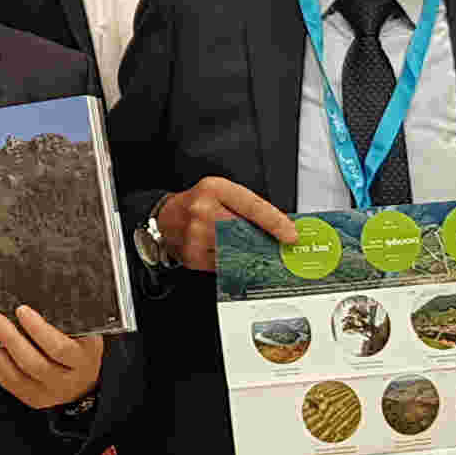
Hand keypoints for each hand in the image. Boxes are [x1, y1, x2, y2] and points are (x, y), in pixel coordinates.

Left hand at [0, 304, 104, 410]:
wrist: (83, 384)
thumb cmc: (80, 349)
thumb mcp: (85, 333)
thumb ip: (67, 319)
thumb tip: (37, 296)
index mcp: (82, 359)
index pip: (59, 348)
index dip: (38, 329)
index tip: (22, 310)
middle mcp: (66, 380)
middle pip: (35, 364)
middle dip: (11, 339)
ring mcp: (48, 393)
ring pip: (18, 377)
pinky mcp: (32, 398)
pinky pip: (8, 383)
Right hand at [153, 175, 295, 273]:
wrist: (164, 217)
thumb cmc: (196, 203)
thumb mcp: (219, 192)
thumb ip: (245, 206)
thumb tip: (277, 226)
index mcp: (214, 189)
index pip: (252, 206)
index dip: (275, 222)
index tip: (291, 234)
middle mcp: (203, 210)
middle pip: (245, 232)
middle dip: (264, 242)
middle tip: (280, 249)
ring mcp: (196, 235)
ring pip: (236, 251)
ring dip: (251, 255)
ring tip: (258, 253)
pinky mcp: (192, 256)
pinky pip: (223, 265)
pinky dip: (233, 262)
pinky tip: (235, 257)